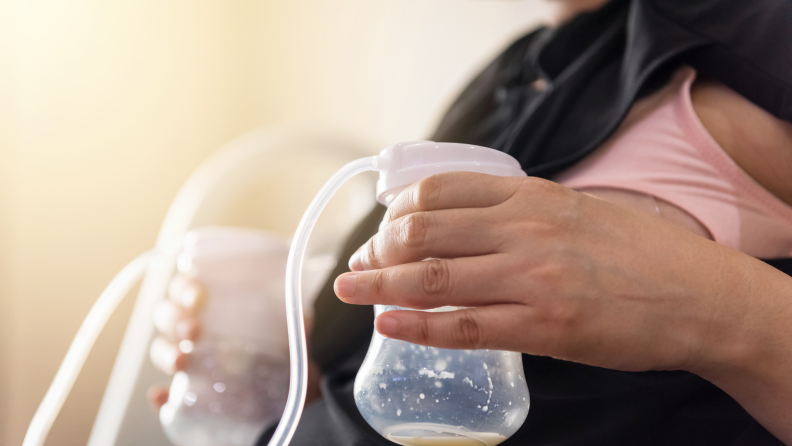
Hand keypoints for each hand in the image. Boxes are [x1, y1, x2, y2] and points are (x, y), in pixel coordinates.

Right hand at [147, 274, 323, 409]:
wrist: (292, 391)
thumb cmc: (282, 350)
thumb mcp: (291, 328)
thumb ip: (295, 316)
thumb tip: (300, 309)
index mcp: (212, 307)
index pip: (186, 289)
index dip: (183, 288)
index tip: (196, 293)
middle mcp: (196, 331)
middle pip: (167, 317)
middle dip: (174, 319)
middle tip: (192, 328)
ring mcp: (190, 362)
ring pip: (161, 350)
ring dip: (164, 352)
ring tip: (180, 360)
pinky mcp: (190, 394)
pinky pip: (165, 396)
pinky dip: (160, 396)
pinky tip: (161, 393)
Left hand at [333, 172, 755, 373]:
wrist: (699, 294)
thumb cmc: (638, 252)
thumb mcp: (574, 209)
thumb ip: (518, 211)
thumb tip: (461, 222)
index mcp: (531, 195)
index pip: (439, 191)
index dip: (396, 211)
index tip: (382, 228)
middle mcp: (524, 229)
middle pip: (423, 232)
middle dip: (378, 249)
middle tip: (360, 265)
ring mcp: (531, 278)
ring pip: (433, 278)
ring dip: (379, 285)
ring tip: (349, 291)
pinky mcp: (543, 326)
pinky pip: (463, 327)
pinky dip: (417, 325)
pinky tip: (388, 324)